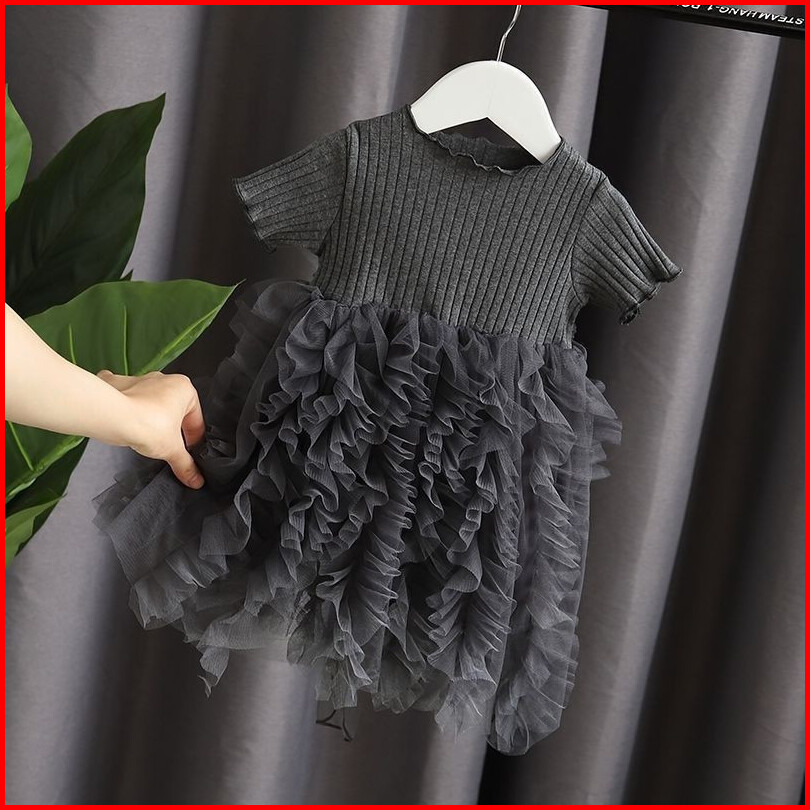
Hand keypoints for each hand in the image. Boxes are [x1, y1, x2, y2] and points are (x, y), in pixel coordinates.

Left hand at [97, 369, 205, 488]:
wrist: (111, 416)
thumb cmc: (146, 423)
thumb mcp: (172, 450)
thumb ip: (185, 465)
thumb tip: (195, 478)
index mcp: (184, 389)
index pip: (196, 420)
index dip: (194, 440)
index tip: (189, 453)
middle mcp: (164, 380)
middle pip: (175, 409)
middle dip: (173, 427)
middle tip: (168, 446)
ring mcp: (140, 380)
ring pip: (152, 401)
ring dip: (152, 415)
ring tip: (147, 435)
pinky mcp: (119, 384)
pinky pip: (124, 391)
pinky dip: (124, 400)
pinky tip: (123, 413)